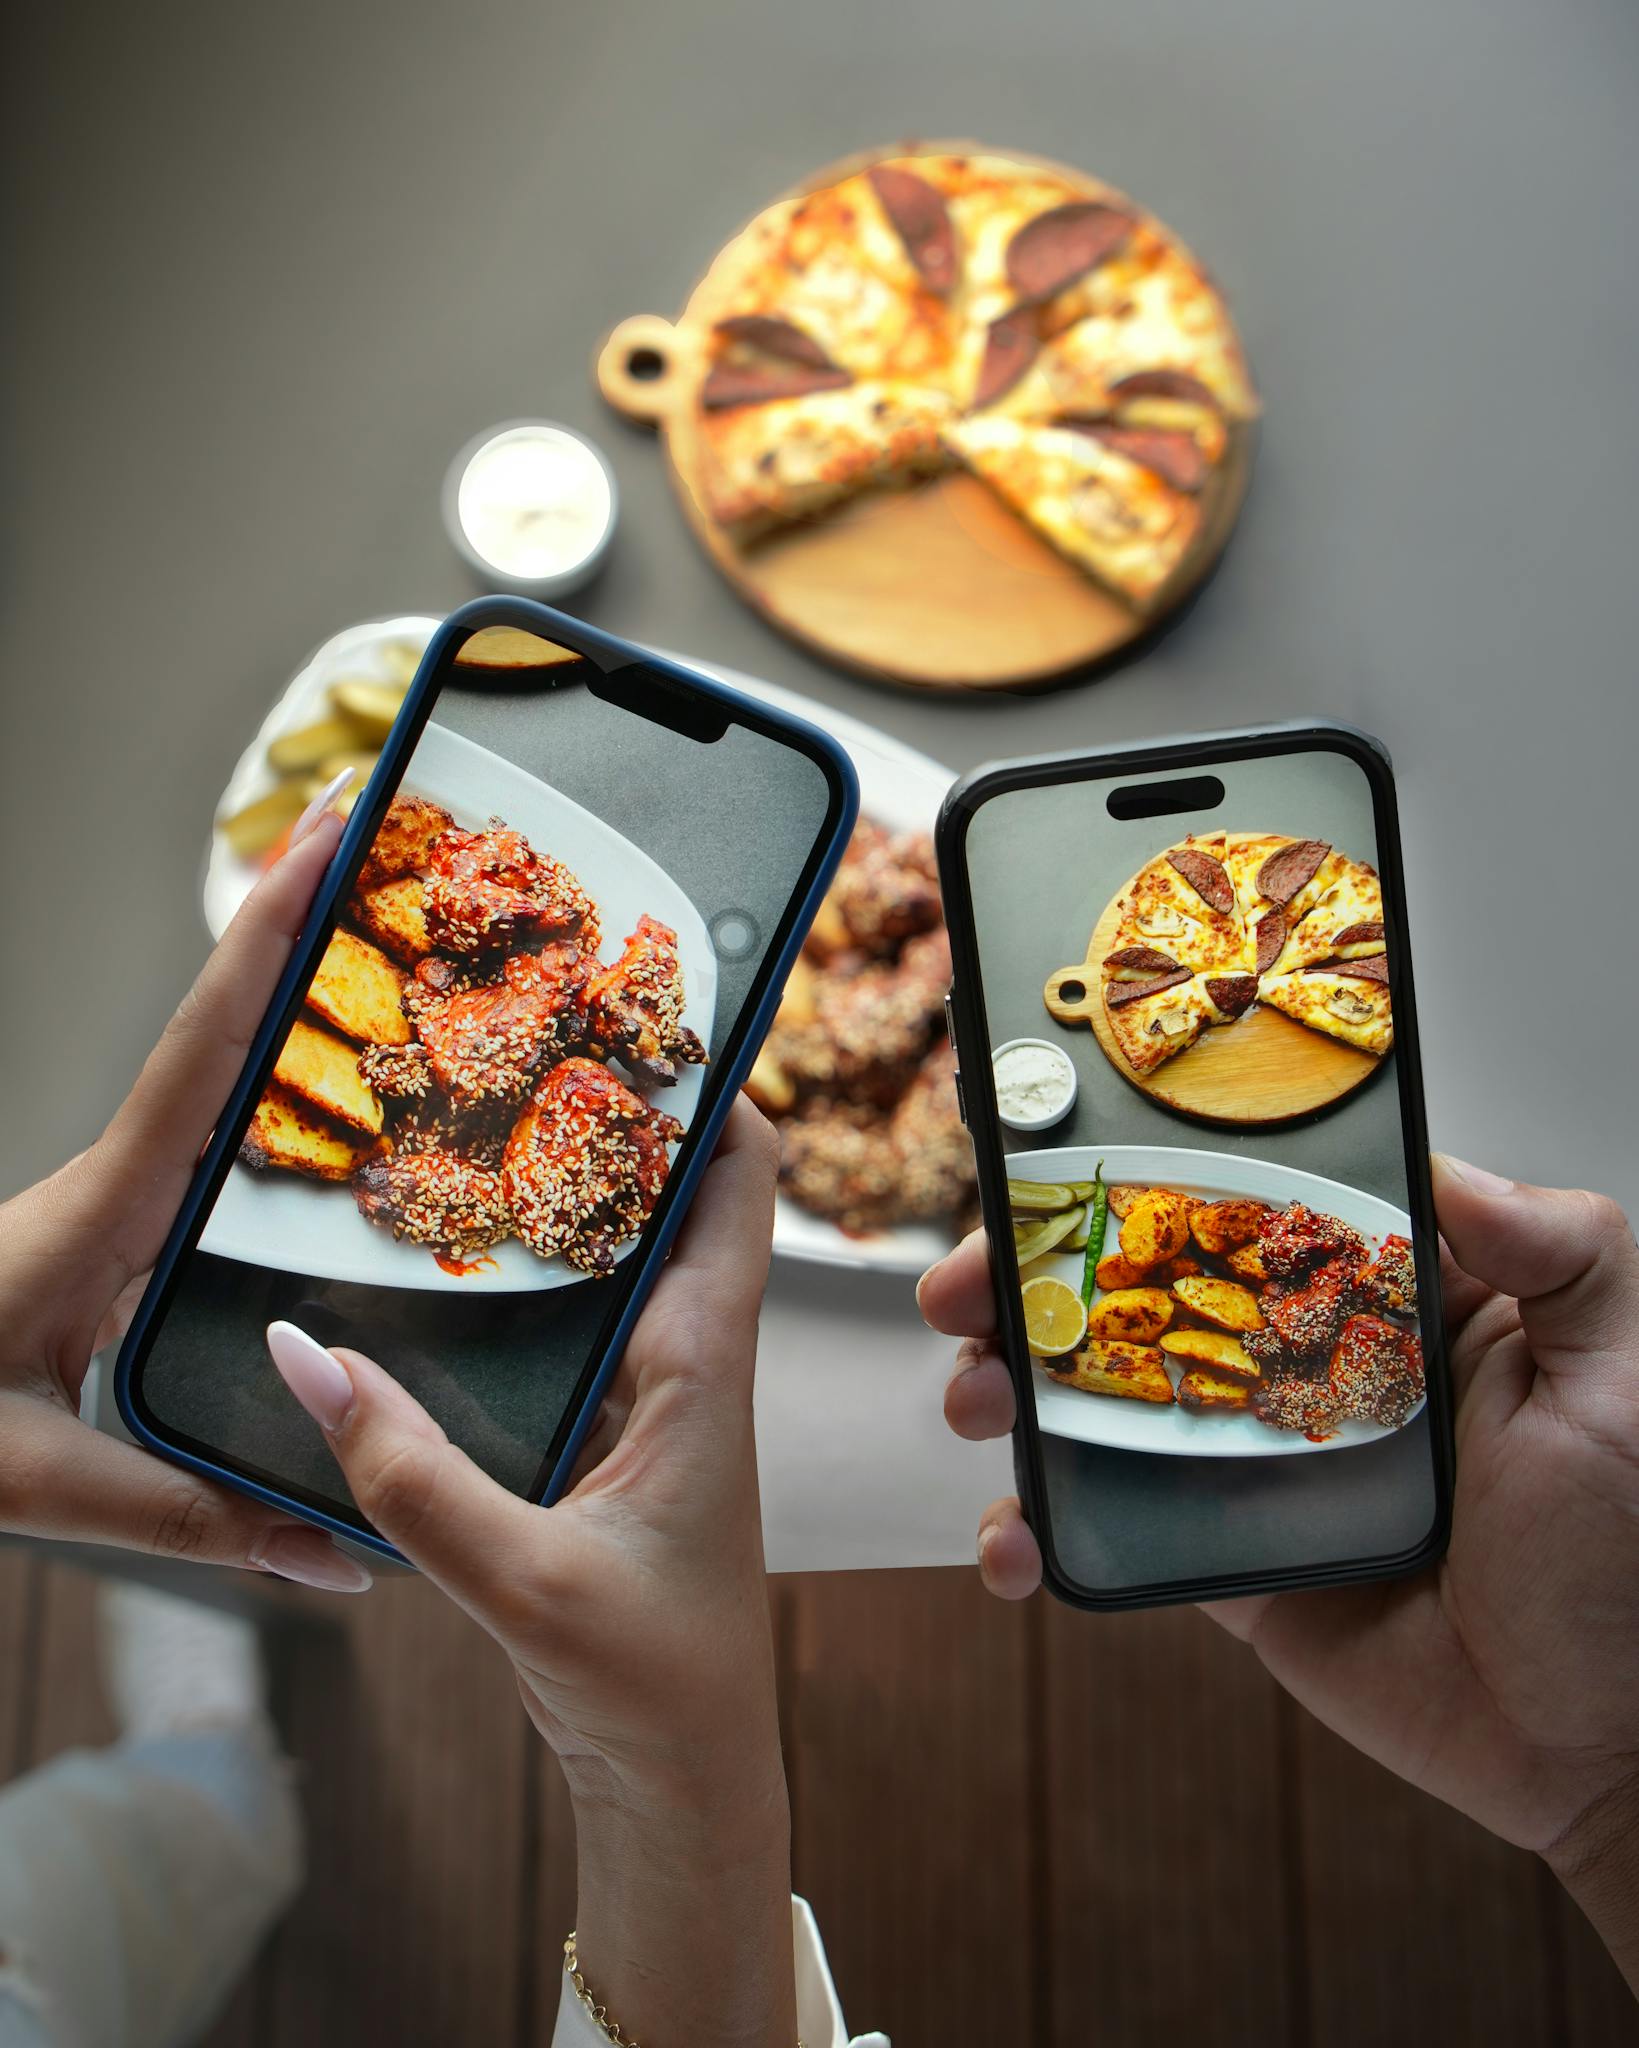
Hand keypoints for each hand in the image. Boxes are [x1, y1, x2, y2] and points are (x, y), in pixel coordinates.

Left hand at [0, 783, 371, 1592]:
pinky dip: (261, 1054)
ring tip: (372, 916)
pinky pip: (210, 1118)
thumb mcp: (33, 1479)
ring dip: (284, 977)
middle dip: (296, 917)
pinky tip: (318, 1071)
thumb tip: (340, 1552)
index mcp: (103, 1204)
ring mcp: (121, 1194)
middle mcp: (120, 1176)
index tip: (327, 841)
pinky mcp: (121, 1226)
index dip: (269, 942)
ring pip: (215, 1061)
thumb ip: (188, 1514)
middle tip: (374, 832)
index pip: (204, 1050)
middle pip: (223, 1020)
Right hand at [264, 1099, 796, 2047]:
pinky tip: (441, 1269)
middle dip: (604, 1123)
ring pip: (610, 1262)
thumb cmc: (654, 1684)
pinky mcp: (599, 1437)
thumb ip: (408, 1478)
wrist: (681, 1779)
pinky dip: (516, 1287)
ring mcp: (643, 1397)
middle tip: (514, 1050)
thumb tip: (305, 1357)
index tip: (641, 1021)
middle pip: (665, 1202)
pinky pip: (563, 1329)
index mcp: (705, 1366)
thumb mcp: (524, 1582)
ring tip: (464, 1127)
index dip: (714, 1094)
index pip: (741, 1188)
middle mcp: (684, 1361)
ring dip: (556, 1201)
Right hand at [919, 1159, 1638, 1991]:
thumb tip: (1454, 1171)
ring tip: (972, 1398)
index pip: (1246, 1205)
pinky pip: (1105, 1533)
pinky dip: (1037, 1534)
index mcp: (1387, 1297)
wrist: (1607, 1743)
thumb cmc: (1636, 1554)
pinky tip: (1014, 1542)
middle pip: (1142, 1295)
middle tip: (968, 1286)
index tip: (1047, 1155)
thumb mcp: (1625, 1373)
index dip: (1141, 1174)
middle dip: (1033, 1279)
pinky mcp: (1218, 1560)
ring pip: (1102, 1405)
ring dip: (1008, 1390)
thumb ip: (1566, 1252)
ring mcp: (1248, 1462)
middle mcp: (1302, 1365)